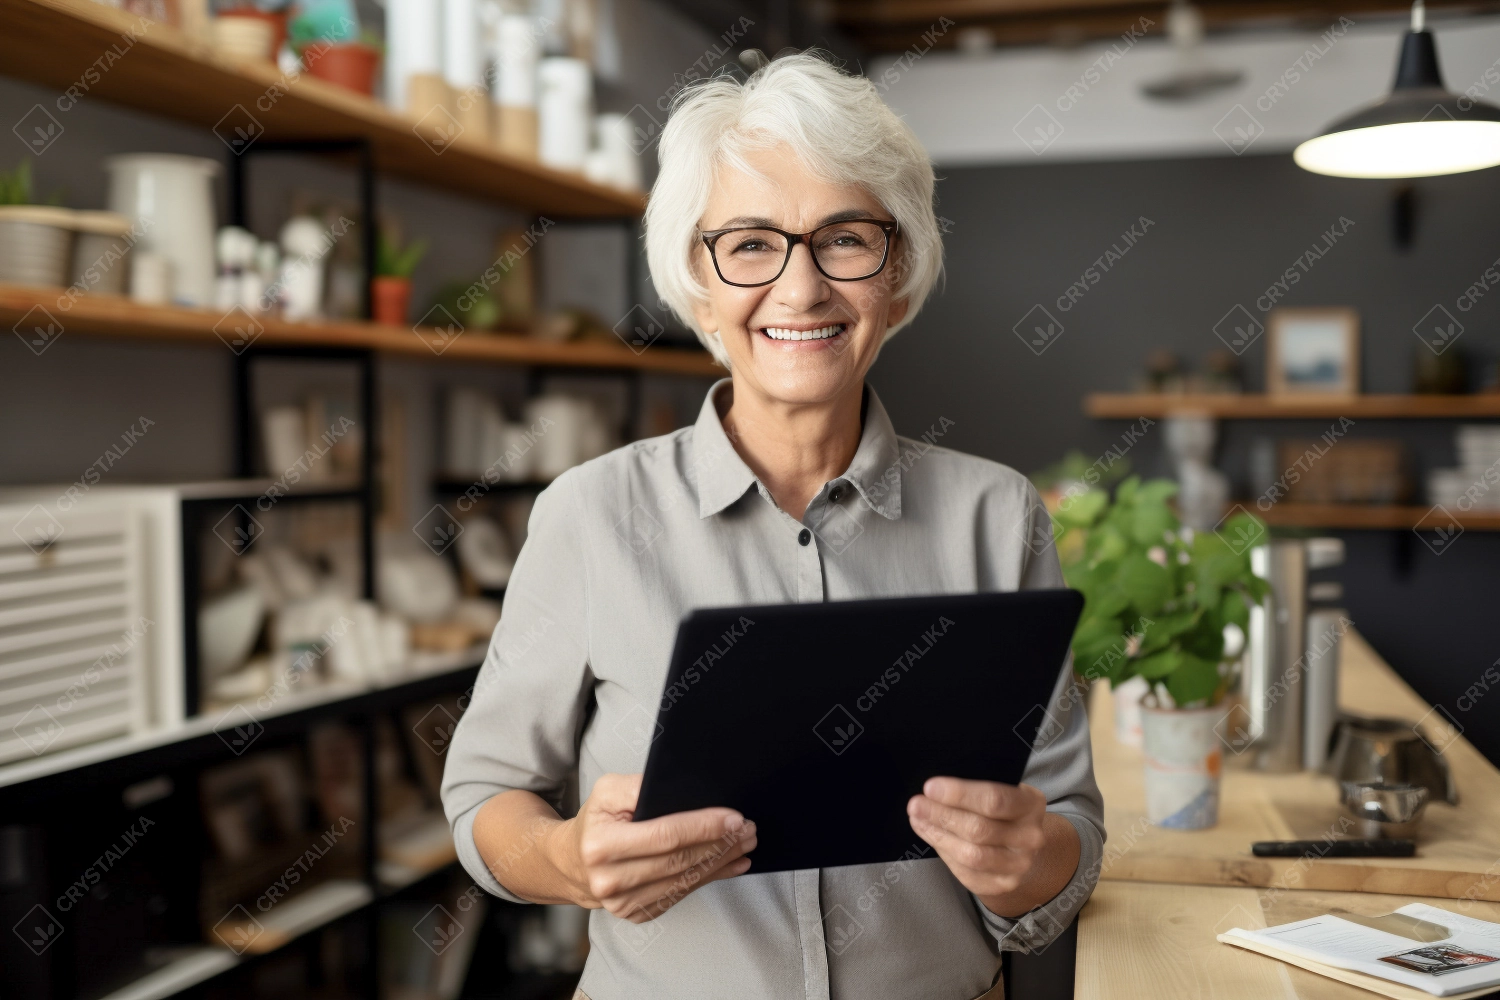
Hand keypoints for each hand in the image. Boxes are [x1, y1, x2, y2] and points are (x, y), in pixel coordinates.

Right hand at [546, 773, 755, 922]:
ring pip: (684, 880)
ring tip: (745, 844)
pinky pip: (680, 894)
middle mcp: (610, 881)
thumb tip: (680, 789)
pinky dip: (709, 878)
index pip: (665, 835)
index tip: (734, 817)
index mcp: (602, 846)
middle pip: (680, 861)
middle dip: (720, 843)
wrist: (570, 863)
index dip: (703, 826)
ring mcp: (623, 904)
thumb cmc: (595, 821)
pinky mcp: (636, 914)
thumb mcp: (606, 791)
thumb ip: (638, 786)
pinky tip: (730, 864)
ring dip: (721, 862)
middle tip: (748, 829)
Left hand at [907, 777, 1050, 905]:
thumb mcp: (998, 786)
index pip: (995, 799)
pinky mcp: (1004, 884)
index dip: (959, 794)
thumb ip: (974, 785)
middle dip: (941, 816)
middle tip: (916, 804)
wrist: (1020, 841)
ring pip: (972, 855)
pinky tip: (931, 836)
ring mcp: (1020, 865)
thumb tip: (933, 788)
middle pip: (979, 830)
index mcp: (1031, 804)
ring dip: (939, 836)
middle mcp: (1031, 837)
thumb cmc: (1001, 807)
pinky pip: (967, 874)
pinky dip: (944, 854)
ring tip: (918, 819)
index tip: (929, 787)